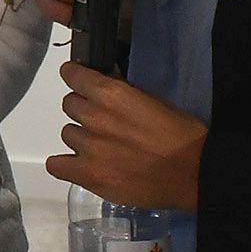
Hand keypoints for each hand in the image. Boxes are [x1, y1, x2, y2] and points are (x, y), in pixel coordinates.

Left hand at [49, 66, 206, 209]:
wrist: (194, 173)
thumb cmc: (181, 134)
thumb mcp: (151, 101)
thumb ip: (121, 95)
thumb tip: (102, 92)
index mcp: (111, 93)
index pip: (73, 75)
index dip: (76, 78)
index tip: (81, 83)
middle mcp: (93, 117)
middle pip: (69, 105)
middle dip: (84, 111)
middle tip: (103, 123)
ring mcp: (88, 148)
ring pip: (67, 134)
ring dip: (81, 138)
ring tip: (102, 149)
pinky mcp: (88, 175)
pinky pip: (56, 166)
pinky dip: (64, 165)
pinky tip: (77, 166)